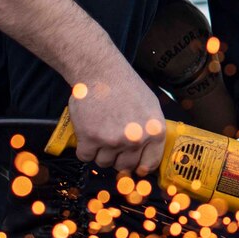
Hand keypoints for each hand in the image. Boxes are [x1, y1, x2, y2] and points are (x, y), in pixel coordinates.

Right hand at [67, 60, 165, 176]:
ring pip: (103, 162)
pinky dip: (84, 148)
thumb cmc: (126, 86)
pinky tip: (87, 133)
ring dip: (99, 152)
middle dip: (117, 157)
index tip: (133, 165)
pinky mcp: (90, 138)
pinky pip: (85, 157)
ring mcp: (113, 140)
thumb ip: (151, 133)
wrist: (101, 71)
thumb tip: (145, 160)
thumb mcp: (151, 107)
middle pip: (124, 166)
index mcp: (154, 132)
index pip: (150, 164)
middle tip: (111, 141)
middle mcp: (136, 139)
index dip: (140, 166)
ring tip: (99, 132)